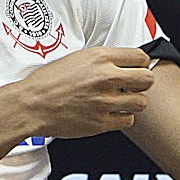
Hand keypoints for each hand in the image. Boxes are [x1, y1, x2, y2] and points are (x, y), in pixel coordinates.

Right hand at [10, 46, 154, 138]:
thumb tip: (120, 64)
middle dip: (142, 83)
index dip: (140, 64)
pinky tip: (110, 113)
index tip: (136, 68)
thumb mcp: (76, 58)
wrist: (31, 105)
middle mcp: (106, 78)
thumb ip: (101, 60)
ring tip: (120, 101)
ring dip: (133, 102)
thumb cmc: (46, 82)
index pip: (141, 57)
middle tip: (132, 86)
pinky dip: (122, 118)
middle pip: (148, 79)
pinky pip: (128, 120)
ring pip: (141, 102)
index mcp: (100, 57)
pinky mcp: (101, 122)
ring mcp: (105, 101)